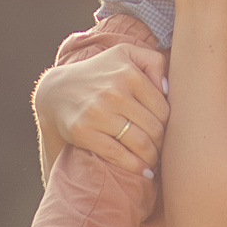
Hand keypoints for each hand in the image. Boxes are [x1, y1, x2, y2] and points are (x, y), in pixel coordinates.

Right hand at [35, 41, 169, 174]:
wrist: (56, 91)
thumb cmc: (100, 73)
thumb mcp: (125, 54)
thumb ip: (153, 61)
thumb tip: (167, 89)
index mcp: (129, 73)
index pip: (163, 109)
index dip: (169, 125)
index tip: (168, 133)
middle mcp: (114, 92)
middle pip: (154, 129)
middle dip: (162, 144)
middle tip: (163, 151)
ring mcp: (97, 113)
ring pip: (140, 144)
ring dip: (152, 157)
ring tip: (154, 161)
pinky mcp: (83, 131)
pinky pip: (117, 154)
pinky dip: (135, 167)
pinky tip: (144, 172)